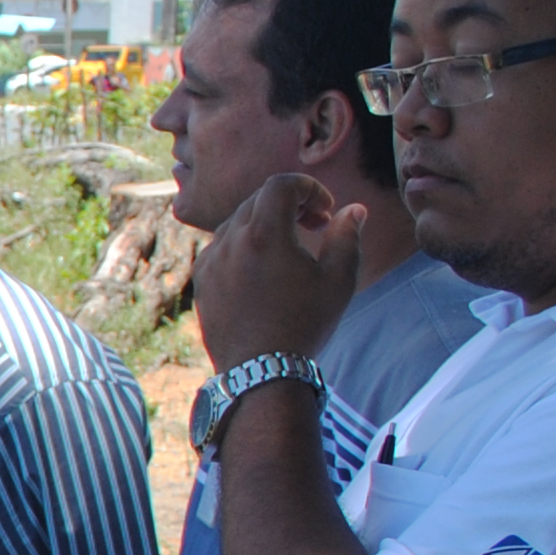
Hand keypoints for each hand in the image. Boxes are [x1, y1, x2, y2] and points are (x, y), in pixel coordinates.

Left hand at [194, 171, 364, 368]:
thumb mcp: (339, 279)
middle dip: (291, 204)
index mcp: (263, 234)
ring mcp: (210, 261)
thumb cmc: (305, 324)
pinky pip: (222, 247)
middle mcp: (229, 241)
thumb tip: (353, 209)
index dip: (309, 188)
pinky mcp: (201, 281)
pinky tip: (265, 270)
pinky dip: (245, 245)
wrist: (261, 370)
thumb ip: (347, 236)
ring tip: (292, 250)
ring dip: (267, 224)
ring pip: (238, 222)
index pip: (281, 184)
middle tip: (316, 226)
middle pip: (259, 200)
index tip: (326, 211)